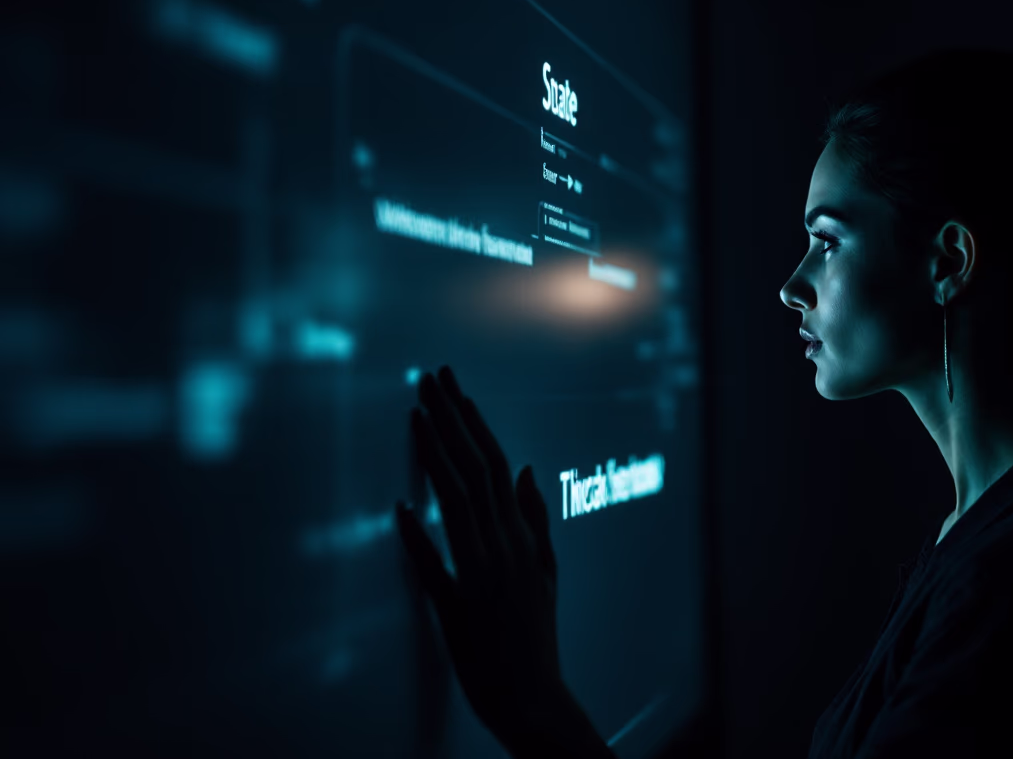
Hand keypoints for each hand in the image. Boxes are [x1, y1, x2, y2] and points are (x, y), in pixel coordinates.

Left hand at [395, 366, 565, 749]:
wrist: (533, 699)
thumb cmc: (536, 635)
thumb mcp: (547, 572)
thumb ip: (536, 519)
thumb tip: (526, 469)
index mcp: (524, 537)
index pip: (497, 466)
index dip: (474, 425)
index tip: (455, 390)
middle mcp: (504, 548)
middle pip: (476, 470)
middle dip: (451, 419)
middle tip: (429, 378)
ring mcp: (481, 578)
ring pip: (458, 503)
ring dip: (436, 455)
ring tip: (416, 413)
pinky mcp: (457, 610)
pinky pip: (434, 568)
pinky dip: (417, 536)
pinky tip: (399, 505)